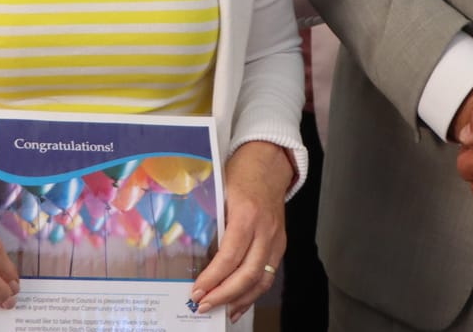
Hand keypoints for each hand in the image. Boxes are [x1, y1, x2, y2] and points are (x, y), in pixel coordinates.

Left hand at [190, 141, 292, 320]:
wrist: (270, 161)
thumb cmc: (242, 172)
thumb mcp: (219, 190)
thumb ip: (210, 219)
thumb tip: (192, 251)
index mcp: (247, 214)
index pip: (230, 256)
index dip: (213, 278)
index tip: (197, 291)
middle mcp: (265, 229)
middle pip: (248, 274)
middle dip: (224, 295)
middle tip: (204, 306)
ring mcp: (276, 238)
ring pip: (261, 279)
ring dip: (240, 299)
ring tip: (220, 311)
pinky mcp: (280, 244)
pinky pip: (269, 274)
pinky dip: (254, 292)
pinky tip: (239, 302)